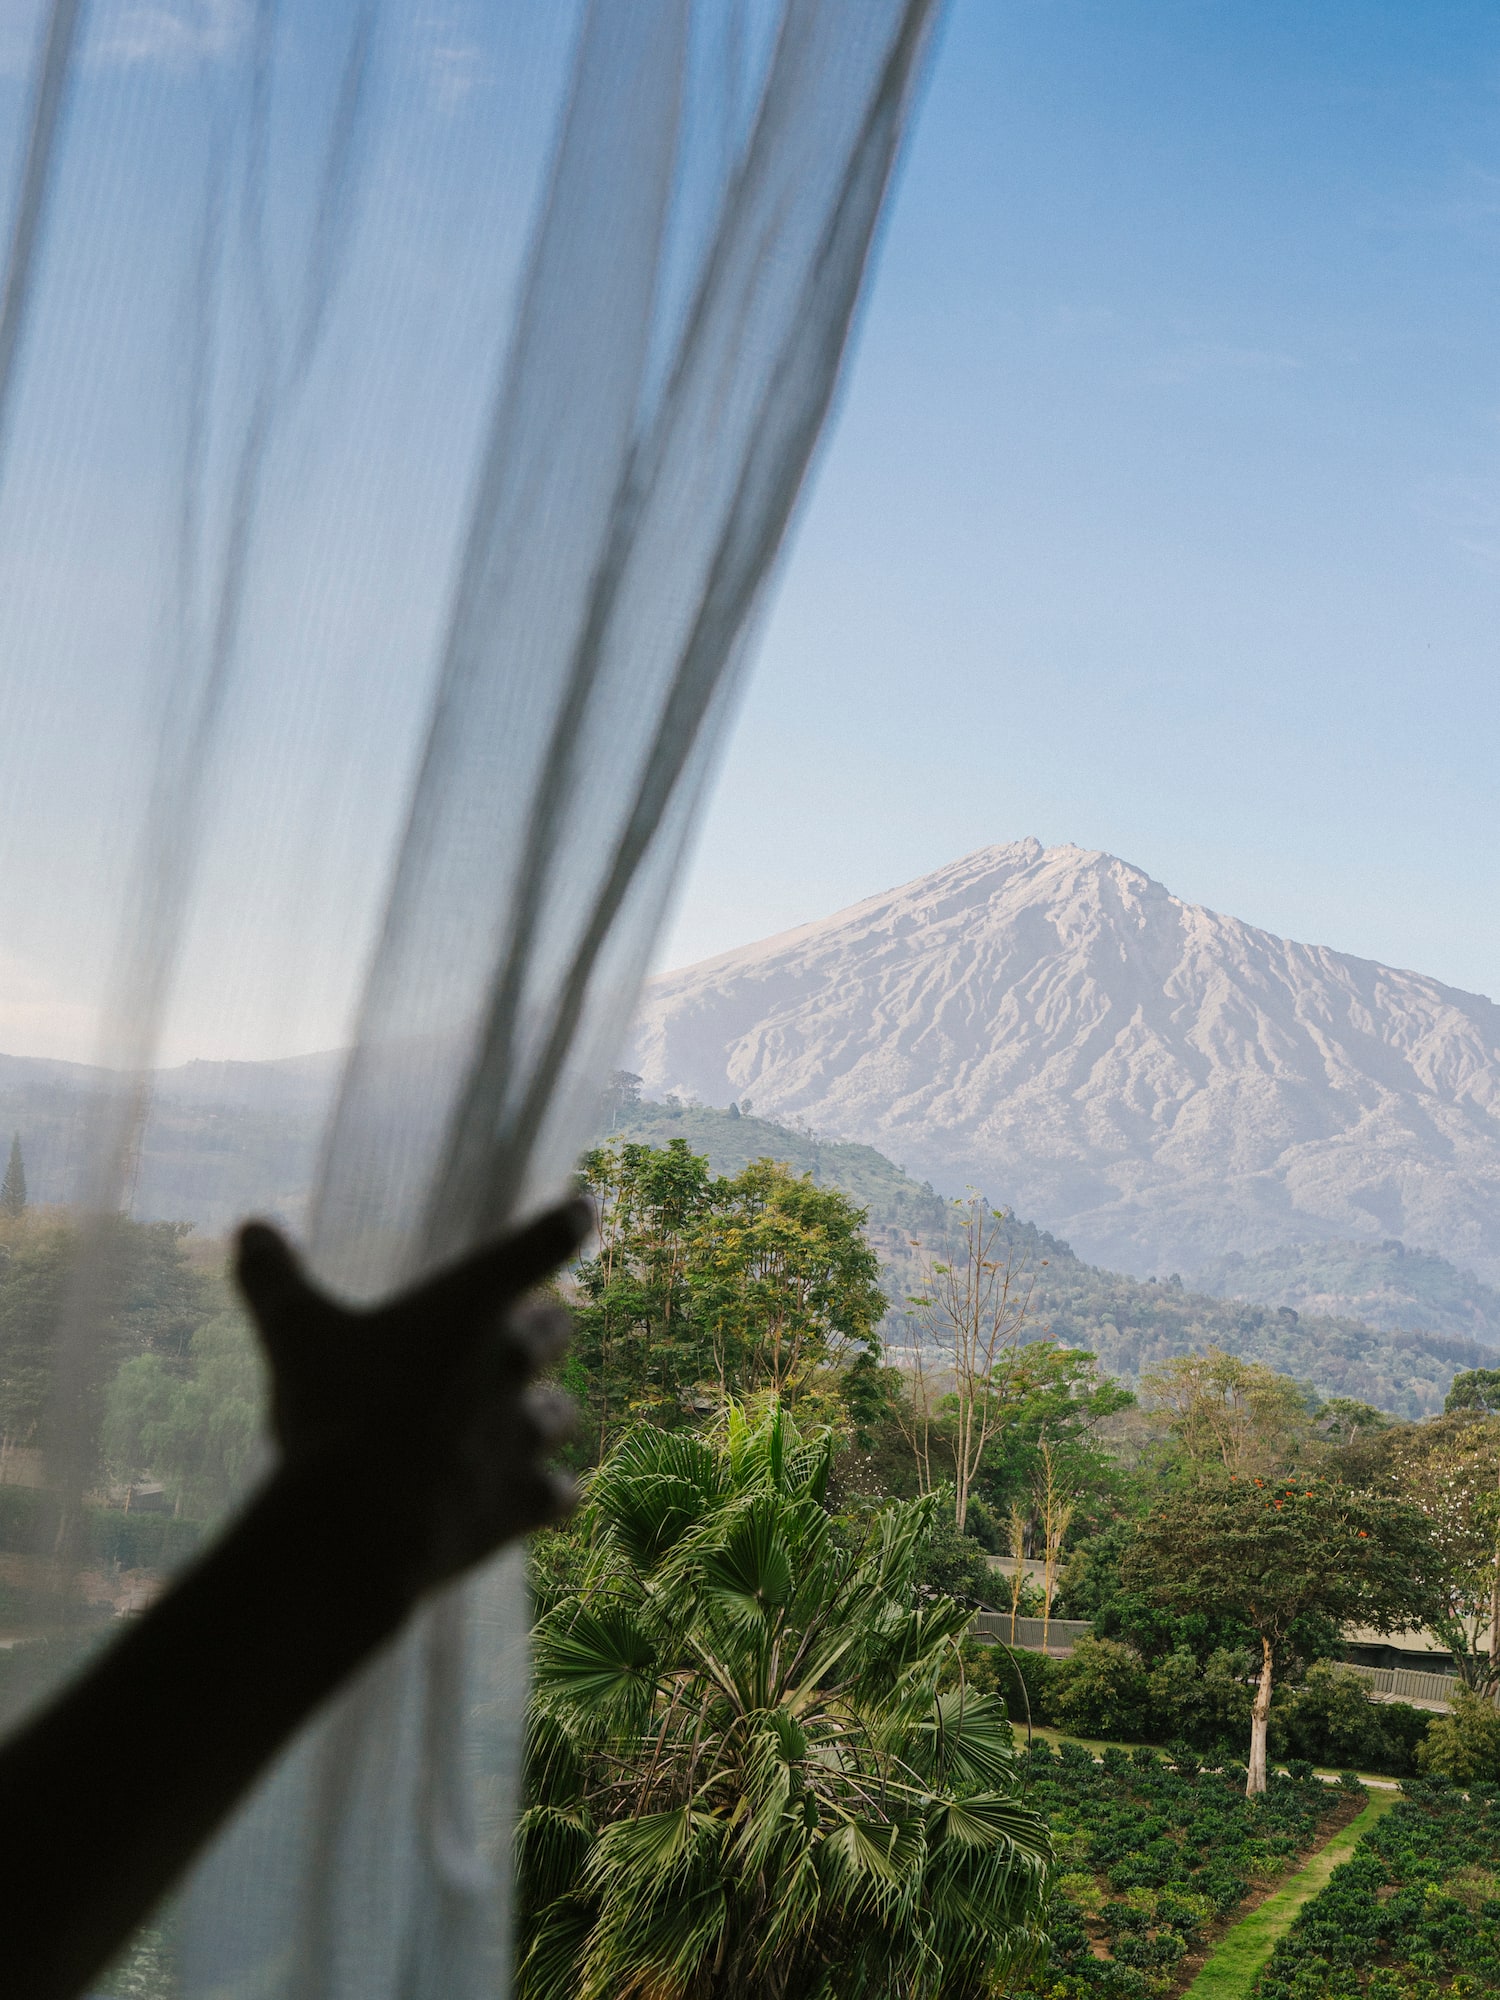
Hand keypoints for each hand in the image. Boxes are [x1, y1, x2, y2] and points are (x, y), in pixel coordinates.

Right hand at [234, 1196, 591, 1601]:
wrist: (358, 1526)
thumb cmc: (332, 1411)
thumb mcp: (293, 1334)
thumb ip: (274, 1279)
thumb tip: (249, 1229)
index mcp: (469, 1302)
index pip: (539, 1244)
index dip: (565, 1224)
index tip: (584, 1211)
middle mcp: (511, 1361)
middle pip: (556, 1329)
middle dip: (546, 1329)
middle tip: (537, 1332)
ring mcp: (523, 1434)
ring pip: (561, 1412)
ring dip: (547, 1412)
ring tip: (536, 1417)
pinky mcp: (524, 1500)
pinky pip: (559, 1492)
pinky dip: (550, 1492)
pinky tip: (545, 1497)